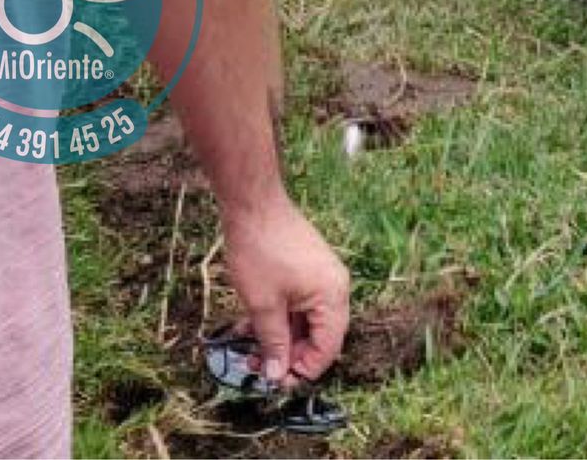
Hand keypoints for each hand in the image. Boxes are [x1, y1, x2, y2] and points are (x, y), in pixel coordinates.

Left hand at [222, 195, 349, 386]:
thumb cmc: (260, 252)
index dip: (303, 369)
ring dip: (281, 337)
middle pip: (320, 335)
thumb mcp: (263, 306)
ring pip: (307, 320)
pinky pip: (301, 303)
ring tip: (250, 348)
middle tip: (259, 367)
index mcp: (333, 296)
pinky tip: (253, 324)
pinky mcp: (309, 268)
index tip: (276, 381)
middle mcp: (335, 286)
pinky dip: (281, 317)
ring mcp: (323, 275)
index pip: (328, 347)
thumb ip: (273, 344)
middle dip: (290, 354)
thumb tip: (278, 375)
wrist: (254, 206)